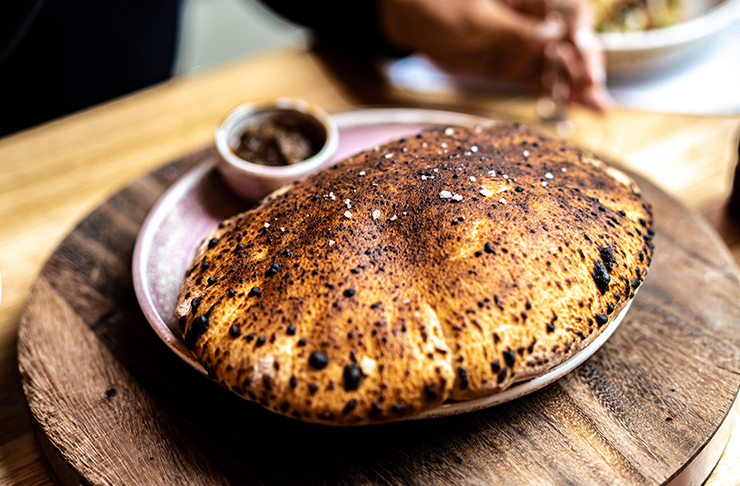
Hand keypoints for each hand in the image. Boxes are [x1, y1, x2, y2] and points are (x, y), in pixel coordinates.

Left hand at [380, 0, 611, 110]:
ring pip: (557, 65)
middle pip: (569, 42)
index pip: (569, 12)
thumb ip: (516, 30)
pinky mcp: (510, 66)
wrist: (410, 18)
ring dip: (576, 84)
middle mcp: (534, 20)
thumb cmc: (443, 4)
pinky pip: (537, 80)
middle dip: (584, 65)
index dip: (580, 32)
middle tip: (593, 89)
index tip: (582, 51)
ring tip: (595, 105)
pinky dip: (554, 92)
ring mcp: (523, 45)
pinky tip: (574, 105)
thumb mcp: (480, 18)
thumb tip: (554, 36)